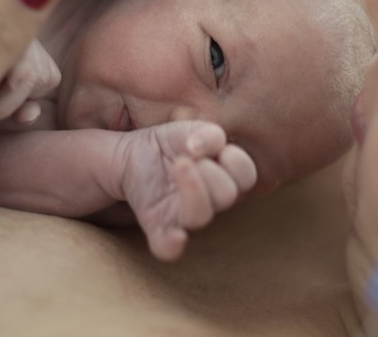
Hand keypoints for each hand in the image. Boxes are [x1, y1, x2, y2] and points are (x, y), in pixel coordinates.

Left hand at [113, 121, 256, 260]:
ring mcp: (181, 214)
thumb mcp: (188, 129)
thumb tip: (200, 146)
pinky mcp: (156, 225)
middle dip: (212, 171)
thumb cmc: (169, 145)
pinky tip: (176, 236)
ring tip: (180, 163)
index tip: (216, 145)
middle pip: (226, 195)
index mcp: (222, 175)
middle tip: (189, 157)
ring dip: (194, 190)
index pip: (246, 176)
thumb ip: (207, 133)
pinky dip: (172, 245)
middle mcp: (206, 198)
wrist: (132, 154)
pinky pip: (167, 247)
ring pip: (200, 217)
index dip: (236, 161)